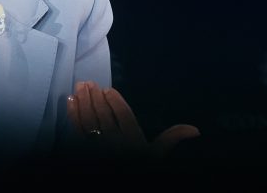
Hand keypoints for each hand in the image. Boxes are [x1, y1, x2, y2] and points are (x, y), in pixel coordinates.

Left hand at [67, 81, 199, 159]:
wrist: (116, 184)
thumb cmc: (138, 166)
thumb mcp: (156, 155)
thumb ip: (170, 139)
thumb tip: (195, 129)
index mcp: (134, 141)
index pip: (125, 118)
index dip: (116, 103)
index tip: (108, 89)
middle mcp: (115, 142)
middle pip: (104, 116)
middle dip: (96, 98)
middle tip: (89, 83)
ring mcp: (98, 145)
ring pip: (89, 120)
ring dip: (84, 102)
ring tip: (81, 86)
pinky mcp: (83, 148)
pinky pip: (77, 129)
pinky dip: (73, 114)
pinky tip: (71, 100)